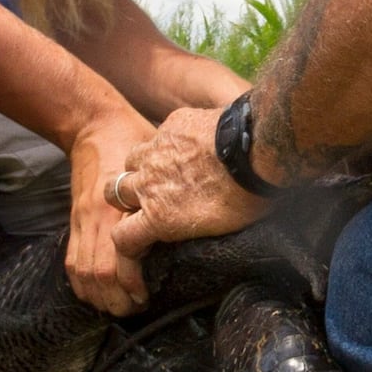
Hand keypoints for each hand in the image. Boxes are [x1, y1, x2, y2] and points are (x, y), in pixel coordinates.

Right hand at [64, 109, 156, 315]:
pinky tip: (95, 293)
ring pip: (82, 270)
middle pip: (99, 273)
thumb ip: (176, 191)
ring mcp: (83, 219)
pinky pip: (72, 259)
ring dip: (97, 295)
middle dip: (114, 299)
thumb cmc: (136, 139)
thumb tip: (212, 212)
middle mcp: (99, 216)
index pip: (121, 260)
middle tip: (134, 310)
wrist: (95, 123)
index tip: (146, 296)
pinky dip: (81, 282)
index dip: (131, 285)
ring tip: (116, 306)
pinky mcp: (75, 218)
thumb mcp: (164, 162)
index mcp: (121, 205)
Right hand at [106, 104, 273, 275]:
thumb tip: (193, 231)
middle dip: (127, 198)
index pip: (122, 238)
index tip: (138, 246)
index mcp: (159, 217)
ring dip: (142, 167)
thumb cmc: (247, 195)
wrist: (256, 149)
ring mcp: (156, 150)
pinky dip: (170, 143)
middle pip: (115, 193)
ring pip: (132, 160)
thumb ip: (190, 229)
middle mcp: (148, 183)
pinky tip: (192, 144)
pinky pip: (161, 135)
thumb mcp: (217, 229)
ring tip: (165, 169)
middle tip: (149, 199)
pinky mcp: (171, 125)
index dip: (128, 245)